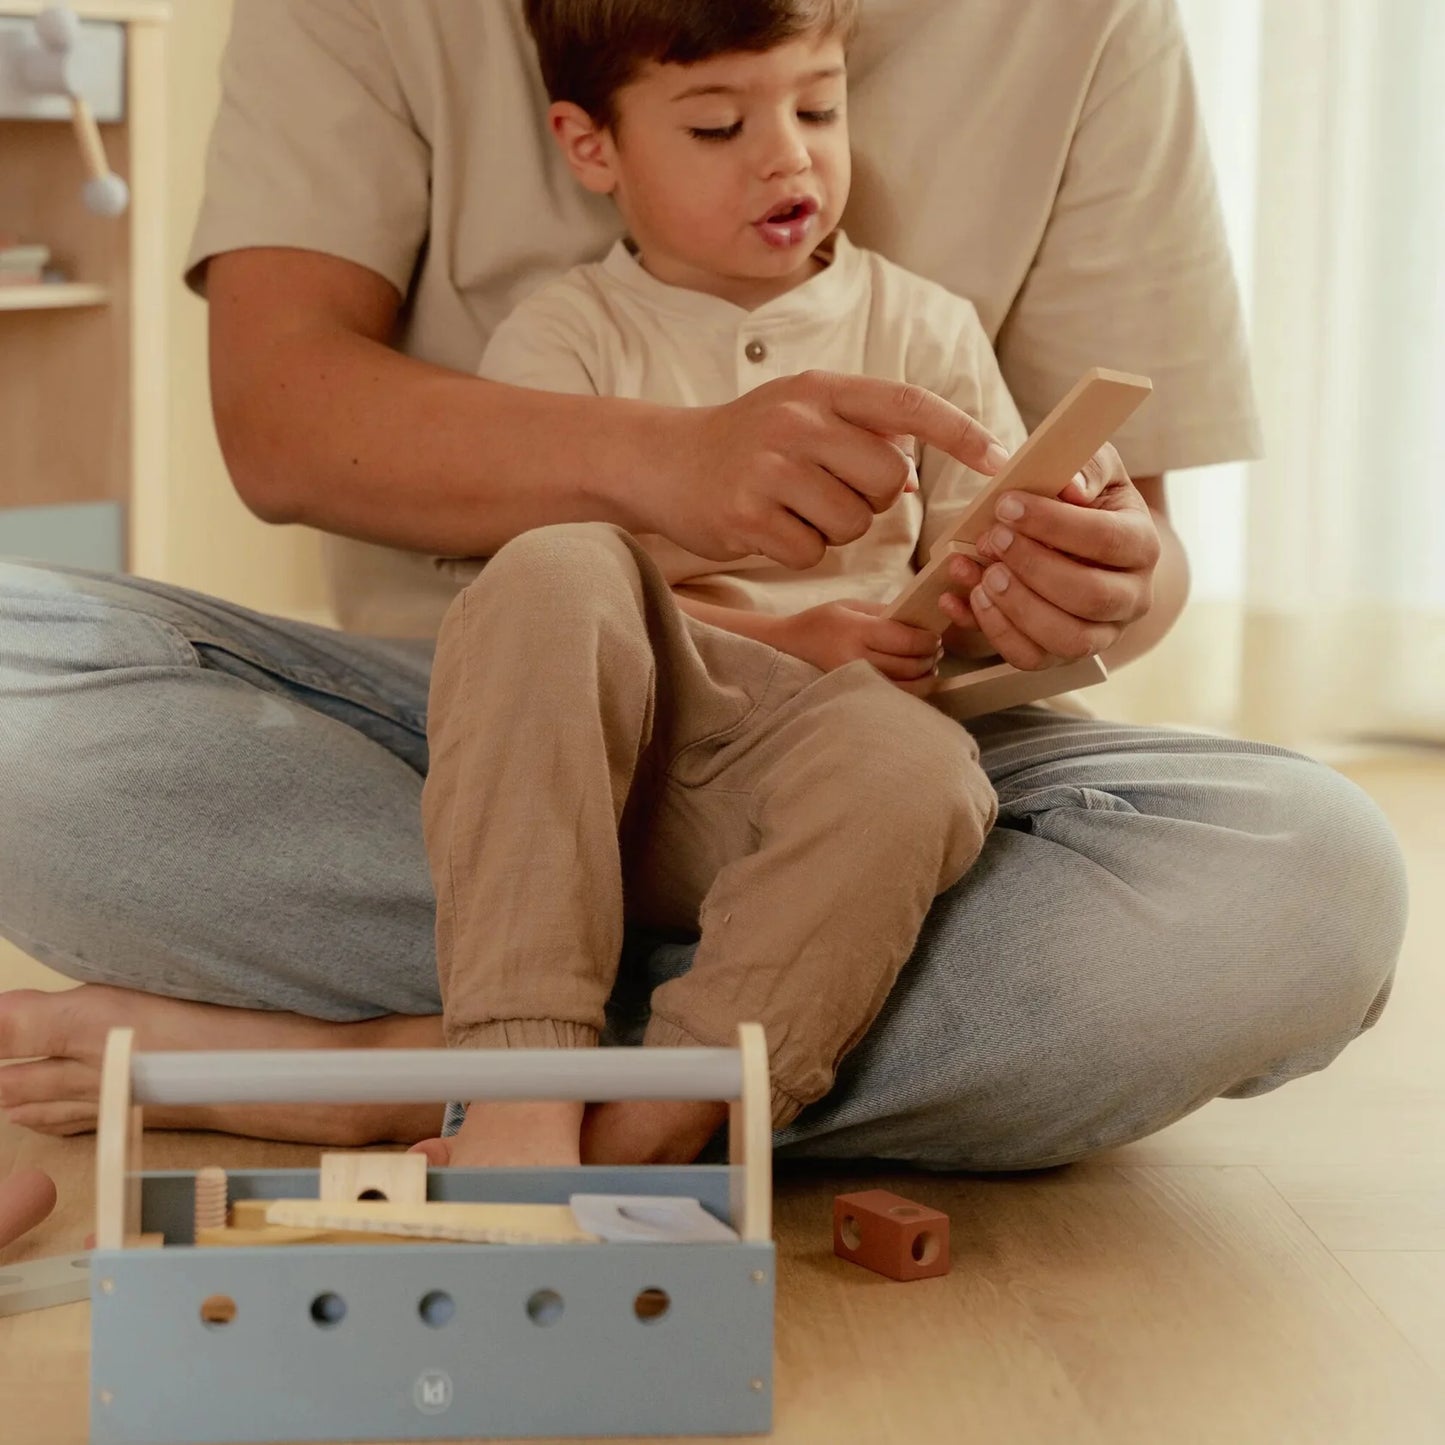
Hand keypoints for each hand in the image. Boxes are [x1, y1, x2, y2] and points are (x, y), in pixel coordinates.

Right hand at [658, 371, 1008, 568]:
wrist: (660, 461)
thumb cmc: (744, 441)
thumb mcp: (801, 416)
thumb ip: (859, 434)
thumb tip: (910, 478)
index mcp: (820, 389)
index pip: (908, 405)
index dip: (961, 433)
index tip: (1002, 460)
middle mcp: (798, 422)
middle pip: (885, 479)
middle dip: (871, 499)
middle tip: (829, 491)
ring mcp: (770, 469)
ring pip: (853, 522)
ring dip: (833, 528)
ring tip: (791, 507)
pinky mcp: (747, 516)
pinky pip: (811, 551)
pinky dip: (799, 550)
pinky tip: (768, 527)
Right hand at [780, 600, 941, 695]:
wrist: (785, 647)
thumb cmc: (819, 623)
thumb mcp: (849, 605)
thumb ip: (885, 611)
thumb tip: (920, 620)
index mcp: (856, 632)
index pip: (907, 640)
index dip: (928, 640)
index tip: (935, 637)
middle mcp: (856, 660)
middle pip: (910, 665)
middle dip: (930, 657)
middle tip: (936, 650)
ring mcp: (854, 683)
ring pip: (906, 688)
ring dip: (925, 678)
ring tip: (927, 667)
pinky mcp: (854, 697)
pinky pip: (891, 699)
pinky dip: (910, 692)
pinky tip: (913, 682)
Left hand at [936, 445, 1160, 668]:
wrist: (1086, 547)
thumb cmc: (1086, 503)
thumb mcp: (1094, 470)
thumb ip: (1088, 467)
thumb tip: (1072, 486)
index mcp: (1142, 546)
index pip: (1106, 539)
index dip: (1053, 523)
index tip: (1006, 505)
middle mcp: (1131, 598)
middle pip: (1089, 596)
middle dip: (1033, 568)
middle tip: (992, 539)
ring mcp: (1101, 634)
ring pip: (1065, 639)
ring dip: (1016, 607)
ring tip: (982, 574)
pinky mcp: (1064, 656)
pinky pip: (1030, 659)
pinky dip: (994, 631)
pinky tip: (968, 597)